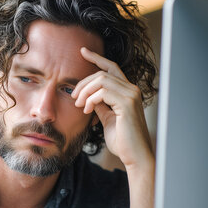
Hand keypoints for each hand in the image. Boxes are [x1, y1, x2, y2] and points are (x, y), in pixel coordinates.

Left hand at [71, 47, 154, 171]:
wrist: (134, 156)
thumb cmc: (122, 141)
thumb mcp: (108, 119)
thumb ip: (101, 105)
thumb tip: (89, 96)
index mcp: (127, 92)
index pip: (112, 68)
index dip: (97, 58)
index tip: (83, 51)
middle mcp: (132, 90)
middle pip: (102, 73)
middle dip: (83, 83)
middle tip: (74, 97)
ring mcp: (131, 95)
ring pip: (101, 80)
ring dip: (85, 91)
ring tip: (79, 105)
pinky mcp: (128, 103)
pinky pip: (103, 92)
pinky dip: (91, 99)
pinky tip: (86, 110)